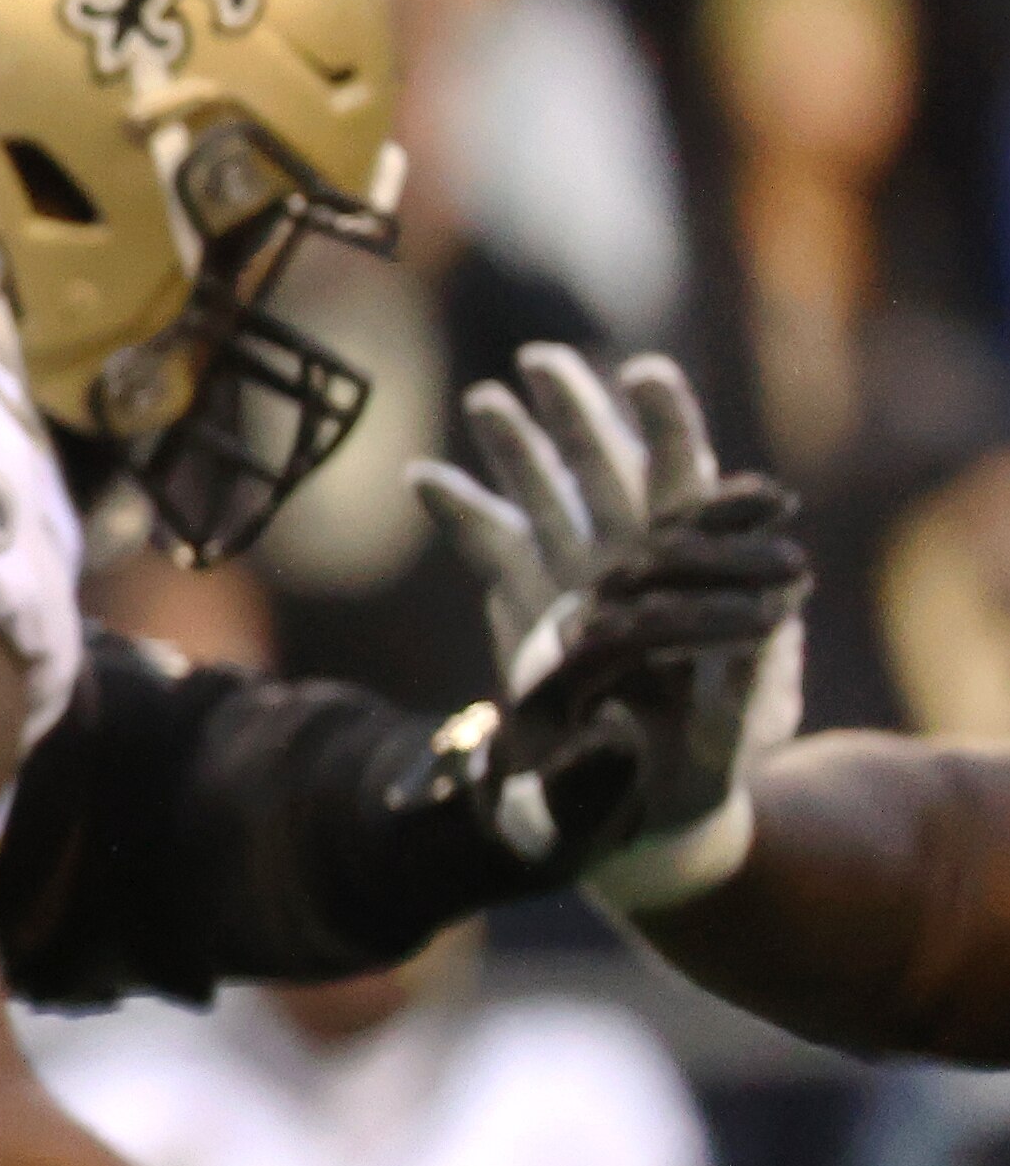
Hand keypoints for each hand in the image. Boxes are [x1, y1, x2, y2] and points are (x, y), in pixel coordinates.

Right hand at [409, 344, 806, 907]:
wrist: (653, 805)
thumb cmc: (710, 765)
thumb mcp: (740, 732)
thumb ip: (742, 687)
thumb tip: (742, 639)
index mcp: (698, 573)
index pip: (683, 483)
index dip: (665, 426)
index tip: (642, 374)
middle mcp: (637, 560)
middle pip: (607, 467)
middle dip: (575, 411)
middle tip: (541, 359)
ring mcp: (581, 578)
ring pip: (547, 494)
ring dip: (515, 446)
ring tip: (484, 400)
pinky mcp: (533, 605)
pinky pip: (495, 547)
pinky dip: (461, 511)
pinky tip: (422, 477)